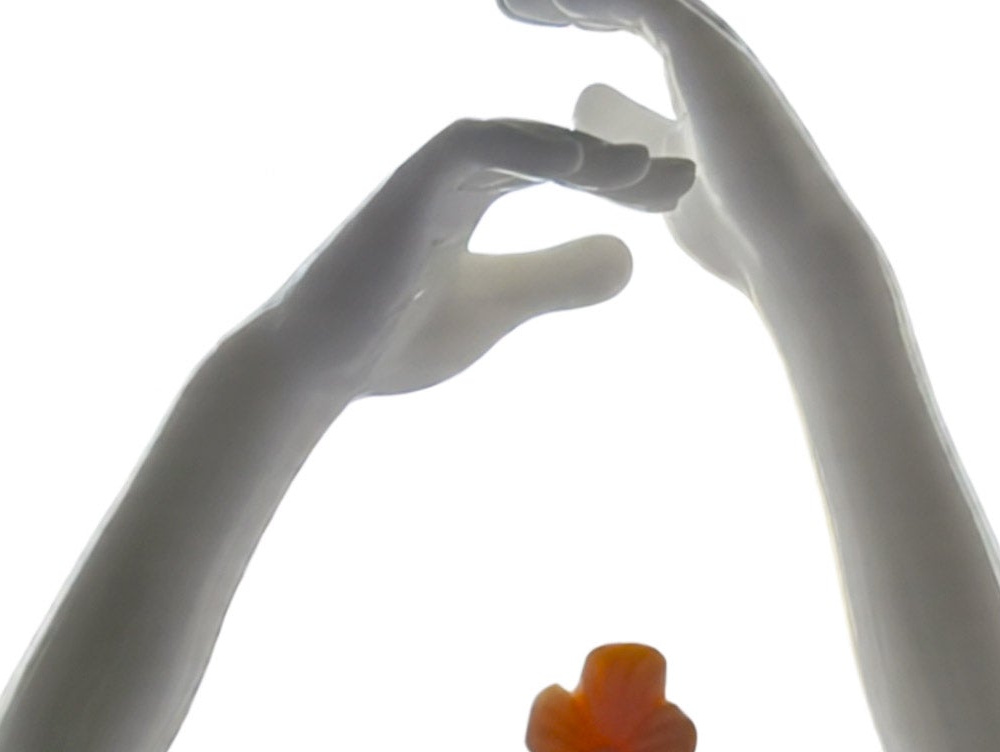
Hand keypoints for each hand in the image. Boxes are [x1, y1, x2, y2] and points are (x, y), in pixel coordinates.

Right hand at [274, 117, 693, 397]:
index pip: (567, 166)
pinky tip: (587, 167)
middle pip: (557, 142)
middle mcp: (458, 166)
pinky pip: (480, 144)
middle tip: (687, 176)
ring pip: (526, 136)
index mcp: (477, 189)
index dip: (625, 180)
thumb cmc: (390, 339)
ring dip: (590, 152)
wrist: (312, 367)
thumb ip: (556, 276)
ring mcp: (432, 168)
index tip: (681, 198)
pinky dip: (535, 150)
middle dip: (623, 160)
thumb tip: (628, 260)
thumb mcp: (498, 307)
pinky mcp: (411, 181)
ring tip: (648, 173)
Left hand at [501, 0, 869, 297]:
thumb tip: (583, 101)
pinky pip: (637, 3)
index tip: (521, 10)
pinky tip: (547, 1)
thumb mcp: (660, 180)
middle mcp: (706, 50)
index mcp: (696, 78)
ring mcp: (710, 45)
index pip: (629, 19)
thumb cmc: (737, 236)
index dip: (575, 10)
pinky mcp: (704, 50)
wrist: (792, 252)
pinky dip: (589, 1)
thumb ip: (628, 136)